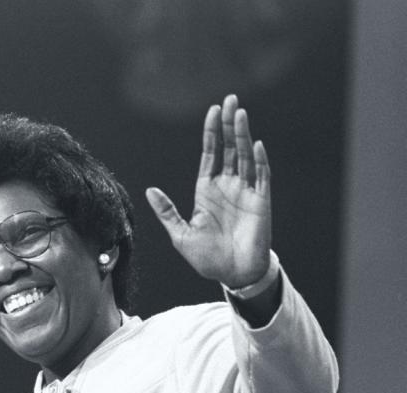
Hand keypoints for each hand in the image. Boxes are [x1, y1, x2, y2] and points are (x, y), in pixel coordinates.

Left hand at [146, 94, 271, 288]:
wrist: (231, 274)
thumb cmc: (206, 257)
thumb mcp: (180, 234)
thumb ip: (167, 211)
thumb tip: (150, 190)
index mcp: (206, 190)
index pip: (210, 154)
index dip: (211, 132)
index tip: (212, 110)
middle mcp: (227, 186)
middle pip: (229, 148)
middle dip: (229, 124)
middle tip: (230, 99)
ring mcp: (245, 192)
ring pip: (245, 156)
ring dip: (243, 135)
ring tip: (240, 113)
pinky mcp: (260, 202)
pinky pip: (261, 176)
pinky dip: (259, 160)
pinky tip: (255, 144)